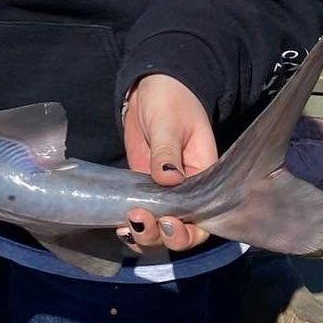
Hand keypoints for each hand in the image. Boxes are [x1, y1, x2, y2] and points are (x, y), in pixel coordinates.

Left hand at [119, 74, 218, 253]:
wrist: (151, 86)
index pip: (204, 218)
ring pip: (158, 229)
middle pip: (180, 231)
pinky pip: (141, 215)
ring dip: (143, 236)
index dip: (188, 231)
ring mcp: (163, 192)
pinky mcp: (143, 188)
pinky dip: (130, 226)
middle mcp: (187, 192)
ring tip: (125, 228)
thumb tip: (167, 179)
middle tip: (139, 221)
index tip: (168, 222)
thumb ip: (167, 151)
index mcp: (205, 178)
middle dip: (161, 236)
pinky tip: (117, 225)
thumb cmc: (171, 99)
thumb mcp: (170, 122)